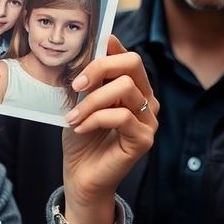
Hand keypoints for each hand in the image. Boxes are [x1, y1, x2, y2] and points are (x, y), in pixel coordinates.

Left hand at [61, 35, 158, 223]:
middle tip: (76, 85)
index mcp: (133, 87)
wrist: (81, 175)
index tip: (82, 56)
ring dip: (92, 101)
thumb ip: (90, 78)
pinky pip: (122, 116)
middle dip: (99, 68)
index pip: (128, 56)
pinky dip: (96, 119)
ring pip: (125, 88)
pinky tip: (81, 128)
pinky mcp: (144, 139)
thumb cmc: (81, 137)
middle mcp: (146, 100)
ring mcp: (149, 120)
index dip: (107, 49)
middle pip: (133, 63)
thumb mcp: (81, 100)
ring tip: (74, 116)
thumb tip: (92, 48)